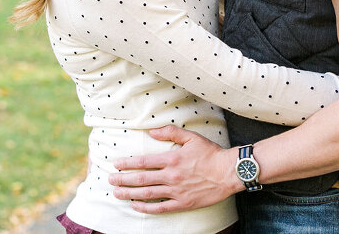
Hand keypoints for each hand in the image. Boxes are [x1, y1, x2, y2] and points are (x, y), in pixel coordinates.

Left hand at [109, 125, 241, 213]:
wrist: (228, 172)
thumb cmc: (211, 153)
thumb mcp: (191, 137)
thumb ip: (170, 132)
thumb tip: (151, 131)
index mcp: (172, 159)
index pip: (143, 162)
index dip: (127, 163)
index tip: (115, 164)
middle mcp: (171, 176)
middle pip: (141, 179)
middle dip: (123, 180)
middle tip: (110, 180)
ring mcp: (176, 191)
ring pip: (147, 193)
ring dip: (130, 194)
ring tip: (117, 193)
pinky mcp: (183, 203)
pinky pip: (160, 207)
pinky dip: (146, 207)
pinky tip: (135, 206)